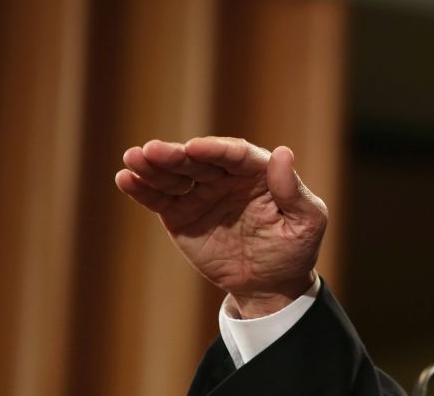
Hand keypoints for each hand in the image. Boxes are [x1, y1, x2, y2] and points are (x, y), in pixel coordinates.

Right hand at [114, 137, 327, 317]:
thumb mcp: (307, 222)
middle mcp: (227, 177)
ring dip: (153, 166)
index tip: (195, 148)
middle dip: (176, 155)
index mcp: (259, 172)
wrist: (271, 285)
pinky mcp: (182, 215)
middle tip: (152, 150)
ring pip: (175, 175)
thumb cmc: (295, 249)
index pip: (235, 155)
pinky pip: (161, 199)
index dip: (215, 150)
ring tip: (132, 159)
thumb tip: (283, 153)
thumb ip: (293, 191)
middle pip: (199, 161)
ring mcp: (202, 194)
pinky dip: (143, 189)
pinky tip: (126, 178)